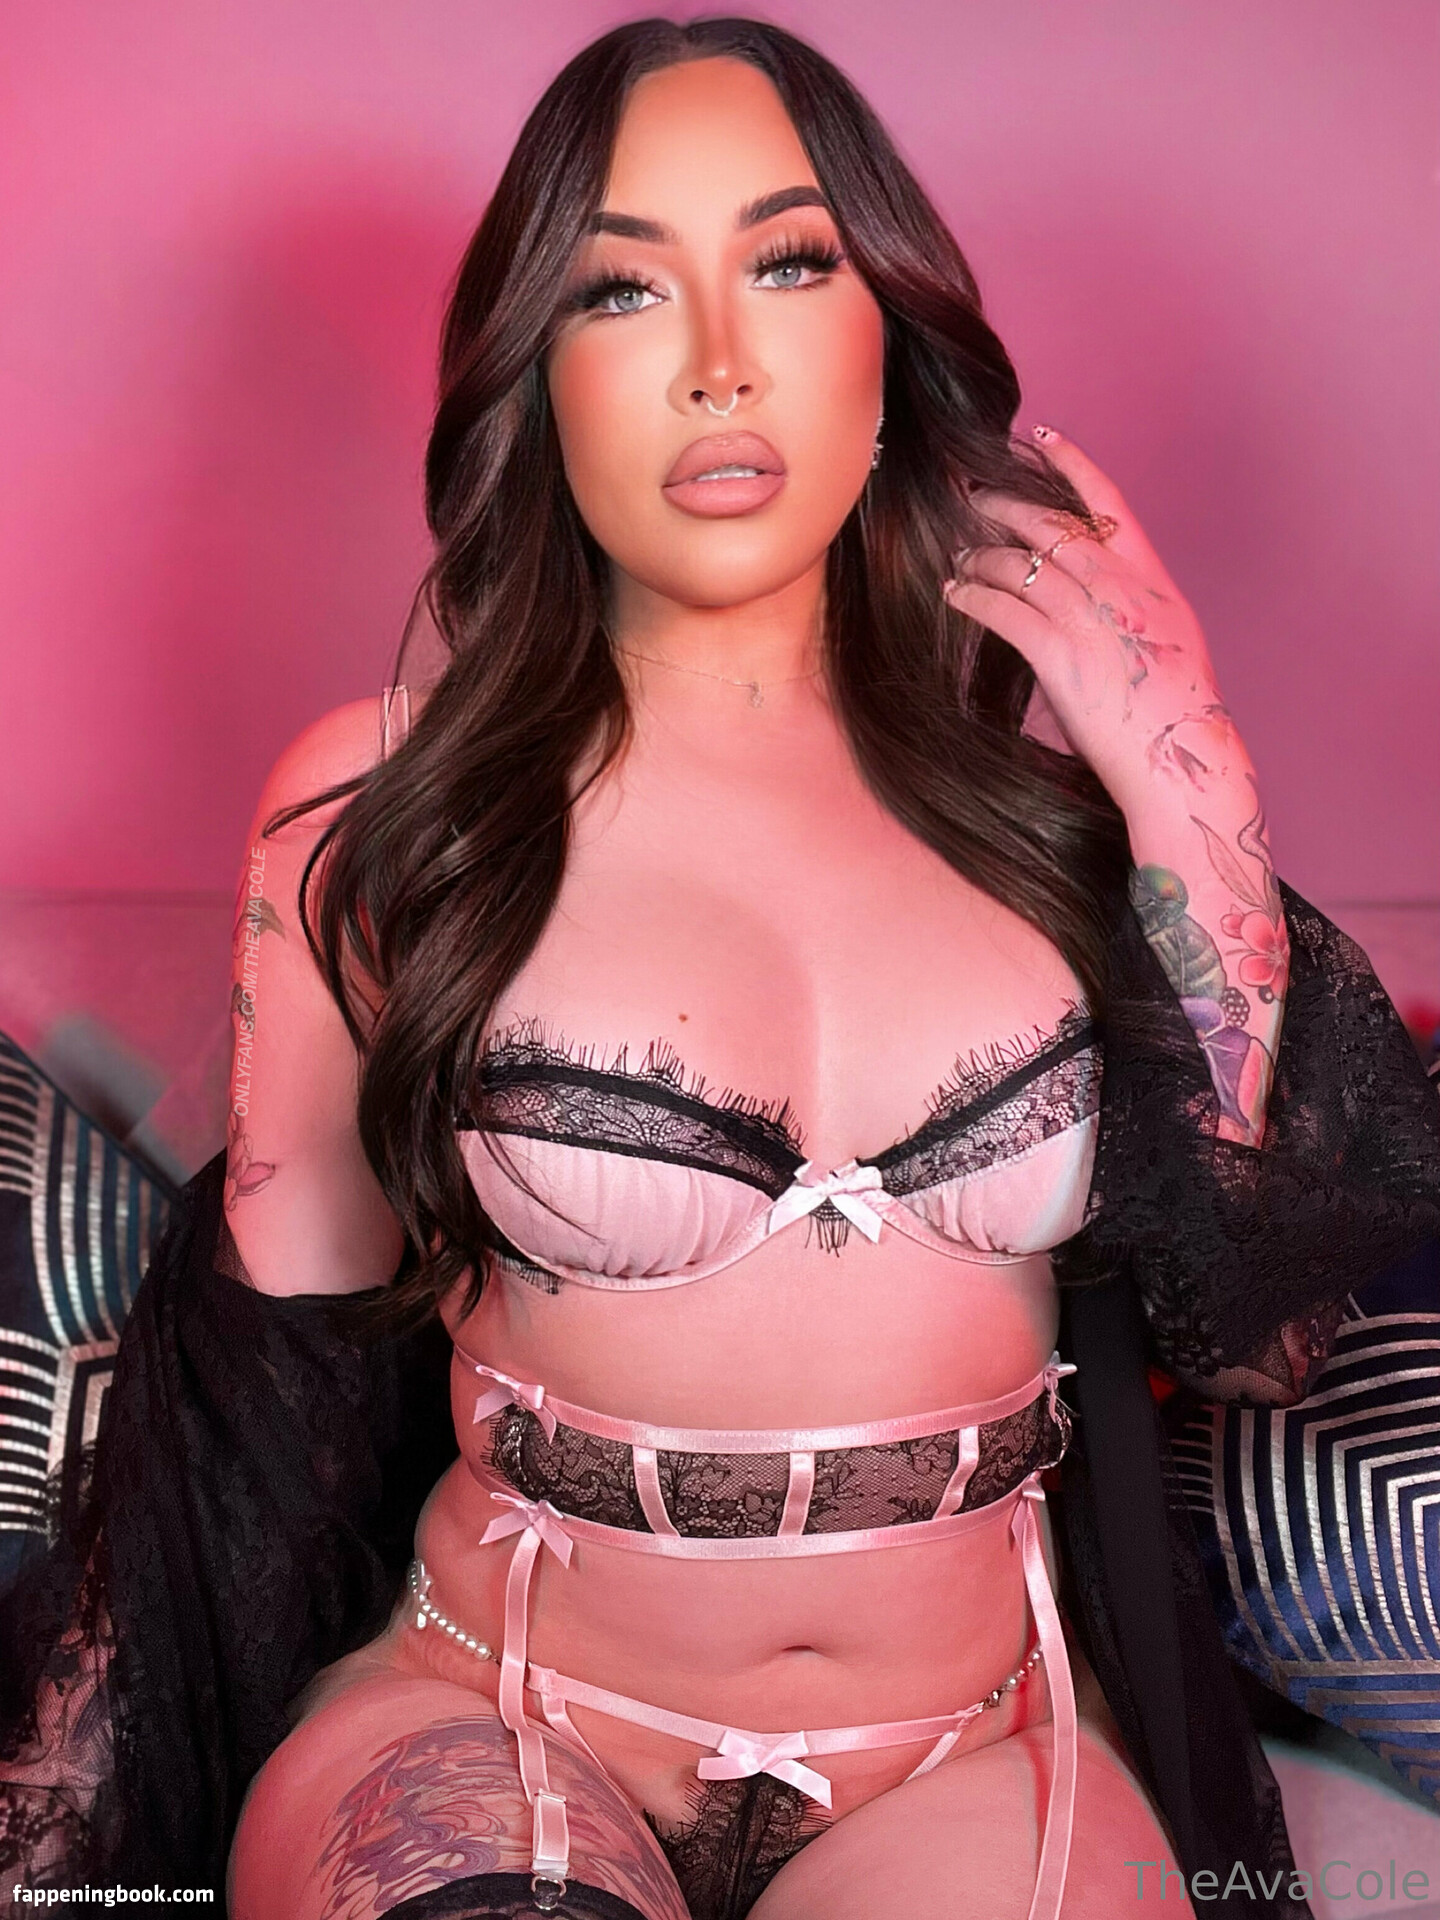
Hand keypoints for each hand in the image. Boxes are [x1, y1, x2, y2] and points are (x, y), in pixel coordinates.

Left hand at [943, 427, 1240, 818]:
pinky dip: (973, 596)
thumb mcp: (1168, 644)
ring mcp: (1091, 618)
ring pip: (1022, 562)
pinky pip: (1003, 609)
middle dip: (1006, 504)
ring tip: (959, 556)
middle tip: (974, 498)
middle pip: (1053, 524)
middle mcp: (1122, 588)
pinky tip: (955, 595)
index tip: (1041, 436)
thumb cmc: (1172, 715)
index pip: (1108, 502)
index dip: (1070, 463)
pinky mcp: (1061, 654)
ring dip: (982, 555)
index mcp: (1152, 580)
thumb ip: (1135, 608)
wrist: (1179, 763)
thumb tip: (1099, 596)